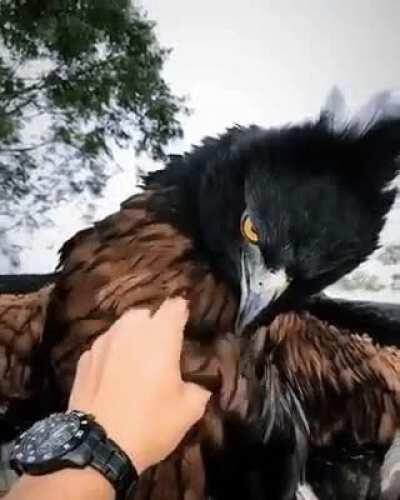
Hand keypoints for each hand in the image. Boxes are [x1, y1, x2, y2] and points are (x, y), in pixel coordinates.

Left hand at [68, 298, 210, 473]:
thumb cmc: (150, 423)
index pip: (175, 306)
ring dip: (132, 337)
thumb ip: (199, 389)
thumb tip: (197, 385)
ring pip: (121, 327)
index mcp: (160, 335)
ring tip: (136, 359)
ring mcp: (103, 342)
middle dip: (155, 323)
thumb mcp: (189, 411)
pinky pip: (104, 346)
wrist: (97, 447)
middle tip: (162, 347)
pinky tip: (114, 375)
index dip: (183, 311)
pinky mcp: (83, 358)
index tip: (186, 323)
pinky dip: (112, 353)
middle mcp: (130, 330)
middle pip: (145, 313)